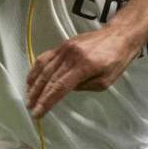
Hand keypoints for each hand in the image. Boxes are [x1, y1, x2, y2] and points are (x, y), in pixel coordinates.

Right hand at [26, 26, 140, 117]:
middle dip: (38, 96)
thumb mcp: (106, 81)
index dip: (47, 102)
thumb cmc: (117, 60)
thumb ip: (85, 87)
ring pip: (44, 68)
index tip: (38, 112)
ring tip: (28, 97)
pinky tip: (31, 79)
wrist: (119, 35)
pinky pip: (45, 57)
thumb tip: (66, 89)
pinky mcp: (63, 44)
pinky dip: (36, 69)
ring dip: (34, 84)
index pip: (60, 87)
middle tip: (30, 108)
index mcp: (84, 66)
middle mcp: (71, 56)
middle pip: (49, 79)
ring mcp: (65, 48)